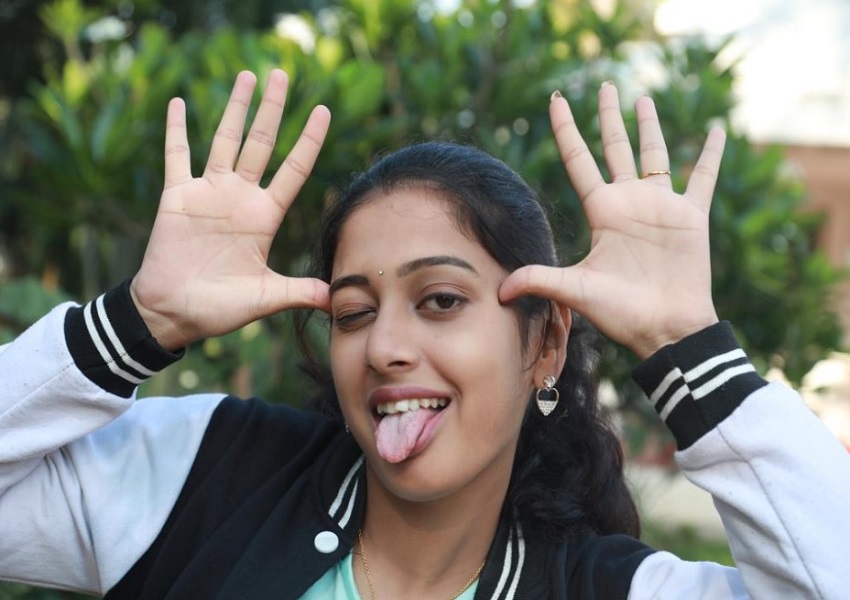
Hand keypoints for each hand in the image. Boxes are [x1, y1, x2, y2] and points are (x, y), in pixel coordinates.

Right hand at [130, 70, 330, 350]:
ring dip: (235, 109)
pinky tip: (178, 102)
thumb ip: (298, 292)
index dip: (309, 141)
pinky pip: (177, 157)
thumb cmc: (219, 309)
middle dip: (273, 110)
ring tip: (248, 77)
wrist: (173, 314)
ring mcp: (209, 194)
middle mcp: (240, 198)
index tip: (324, 111)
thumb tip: (336, 301)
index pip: (293, 171)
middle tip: (283, 75)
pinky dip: (176, 130)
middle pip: (261, 144)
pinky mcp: (177, 197)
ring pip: (225, 140)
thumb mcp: (265, 298)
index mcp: (264, 217)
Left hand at [500, 82, 725, 358]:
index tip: (555, 100)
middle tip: (604, 85)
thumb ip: (539, 280)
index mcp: (601, 211)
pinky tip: (716, 130)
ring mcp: (660, 207)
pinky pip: (703, 177)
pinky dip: (711, 154)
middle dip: (609, 116)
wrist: (664, 329)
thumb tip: (498, 292)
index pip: (578, 159)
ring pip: (654, 153)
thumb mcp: (575, 290)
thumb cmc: (620, 313)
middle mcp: (628, 202)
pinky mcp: (691, 217)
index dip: (566, 129)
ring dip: (650, 126)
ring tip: (643, 98)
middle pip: (615, 147)